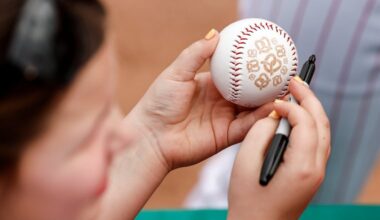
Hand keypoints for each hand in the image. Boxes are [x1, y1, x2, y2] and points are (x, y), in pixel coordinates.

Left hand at [129, 30, 272, 169]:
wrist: (150, 137)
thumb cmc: (158, 103)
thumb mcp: (176, 73)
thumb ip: (196, 54)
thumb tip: (216, 33)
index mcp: (211, 86)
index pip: (237, 74)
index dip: (252, 66)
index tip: (269, 55)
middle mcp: (221, 102)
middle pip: (250, 92)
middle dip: (268, 85)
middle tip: (286, 74)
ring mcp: (225, 119)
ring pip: (253, 109)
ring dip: (270, 101)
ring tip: (287, 91)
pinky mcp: (226, 137)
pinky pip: (248, 127)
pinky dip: (261, 118)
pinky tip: (272, 108)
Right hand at [228, 78, 330, 219]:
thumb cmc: (247, 199)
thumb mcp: (245, 162)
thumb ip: (259, 132)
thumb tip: (274, 116)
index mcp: (301, 166)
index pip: (305, 123)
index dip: (291, 106)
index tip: (273, 101)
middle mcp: (316, 169)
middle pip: (321, 124)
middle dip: (309, 98)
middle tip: (296, 80)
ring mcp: (317, 173)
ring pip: (323, 132)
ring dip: (312, 110)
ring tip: (298, 92)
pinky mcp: (312, 174)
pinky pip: (317, 142)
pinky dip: (310, 124)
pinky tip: (297, 116)